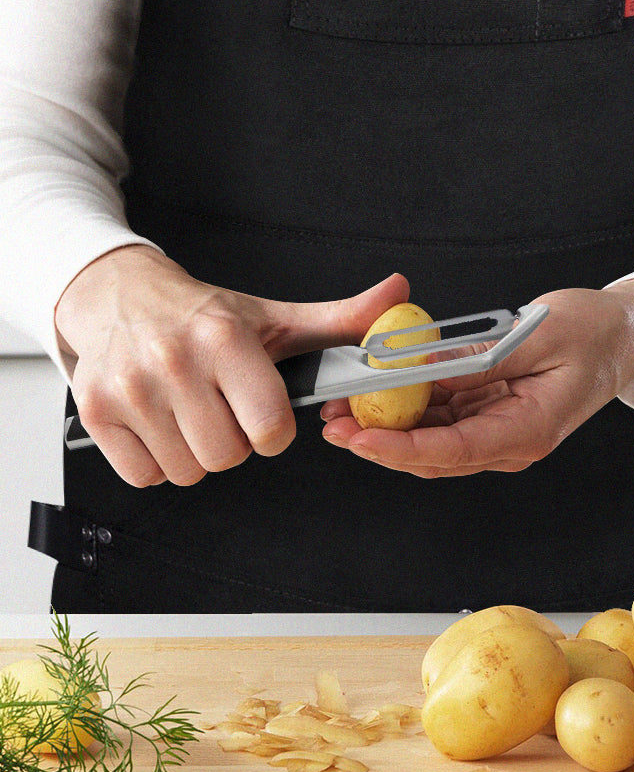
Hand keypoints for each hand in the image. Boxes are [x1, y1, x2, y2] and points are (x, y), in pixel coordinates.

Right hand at [55, 245, 408, 485]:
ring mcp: (128, 389)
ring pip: (187, 471)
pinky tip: (163, 423)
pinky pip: (144, 476)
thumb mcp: (277, 317)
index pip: (270, 428)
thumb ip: (344, 319)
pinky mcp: (96, 413)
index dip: (274, 430)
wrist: (118, 295)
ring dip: (197, 453)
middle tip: (224, 409)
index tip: (264, 412)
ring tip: (193, 412)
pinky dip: (158, 461)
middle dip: (235, 442)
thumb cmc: (204, 314)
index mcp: (225, 340)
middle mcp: (173, 363)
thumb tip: (399, 297)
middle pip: (228, 458)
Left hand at [320, 280, 633, 477]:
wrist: (623, 335)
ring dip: (387, 428)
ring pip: (433, 442)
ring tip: (342, 409)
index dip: (401, 447)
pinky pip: (443, 420)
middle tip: (333, 423)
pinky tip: (378, 394)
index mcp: (530, 429)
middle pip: (435, 456)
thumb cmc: (594, 332)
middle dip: (380, 442)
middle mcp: (513, 441)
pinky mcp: (491, 416)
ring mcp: (501, 432)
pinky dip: (409, 410)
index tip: (359, 436)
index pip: (455, 450)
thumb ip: (479, 360)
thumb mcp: (536, 336)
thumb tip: (419, 369)